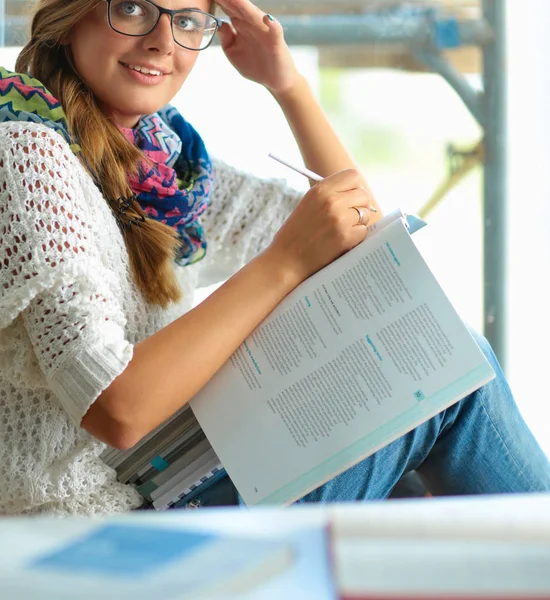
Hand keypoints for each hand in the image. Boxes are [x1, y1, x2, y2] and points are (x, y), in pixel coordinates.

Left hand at [215, 0, 300, 94]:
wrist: (274, 80)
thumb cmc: (255, 66)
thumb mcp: (234, 53)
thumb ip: (226, 39)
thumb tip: (220, 24)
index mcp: (241, 26)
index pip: (229, 9)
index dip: (221, 2)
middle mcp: (252, 24)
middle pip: (239, 8)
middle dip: (230, 0)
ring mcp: (264, 31)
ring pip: (254, 15)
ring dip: (246, 6)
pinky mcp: (276, 41)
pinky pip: (275, 30)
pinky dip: (272, 24)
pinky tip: (267, 19)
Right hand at [267, 170, 372, 284]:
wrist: (286, 260)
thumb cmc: (297, 233)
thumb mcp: (308, 204)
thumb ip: (330, 195)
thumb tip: (356, 192)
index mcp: (320, 190)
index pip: (353, 176)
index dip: (355, 187)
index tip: (350, 197)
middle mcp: (331, 201)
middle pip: (363, 195)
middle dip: (360, 206)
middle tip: (350, 217)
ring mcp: (339, 220)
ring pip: (365, 214)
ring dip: (358, 223)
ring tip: (342, 230)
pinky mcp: (345, 237)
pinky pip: (363, 231)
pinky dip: (356, 238)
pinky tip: (341, 242)